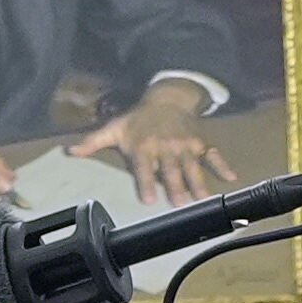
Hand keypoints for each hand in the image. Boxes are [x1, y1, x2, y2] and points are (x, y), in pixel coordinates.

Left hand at [76, 92, 226, 199]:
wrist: (166, 98)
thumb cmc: (138, 119)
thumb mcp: (114, 128)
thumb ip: (93, 142)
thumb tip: (70, 151)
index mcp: (144, 146)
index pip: (144, 167)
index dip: (145, 182)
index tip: (147, 199)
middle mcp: (166, 147)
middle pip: (171, 170)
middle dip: (175, 187)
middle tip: (180, 204)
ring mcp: (185, 146)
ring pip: (192, 167)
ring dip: (198, 184)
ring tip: (202, 200)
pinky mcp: (201, 144)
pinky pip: (214, 155)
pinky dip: (222, 166)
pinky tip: (231, 178)